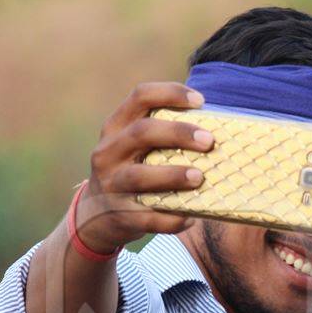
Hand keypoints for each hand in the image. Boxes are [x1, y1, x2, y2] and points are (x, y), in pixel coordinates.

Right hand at [74, 82, 214, 252]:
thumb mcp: (133, 148)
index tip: (200, 100)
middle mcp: (109, 153)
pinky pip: (148, 218)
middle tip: (209, 141)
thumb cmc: (130, 172)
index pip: (140, 97)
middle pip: (142, 133)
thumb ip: (161, 135)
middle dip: (178, 133)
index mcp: (116, 128)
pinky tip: (191, 217)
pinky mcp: (120, 215)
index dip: (170, 93)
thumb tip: (216, 131)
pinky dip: (171, 218)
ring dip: (172, 175)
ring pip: (139, 176)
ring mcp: (112, 185)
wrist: (95, 217)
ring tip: (199, 178)